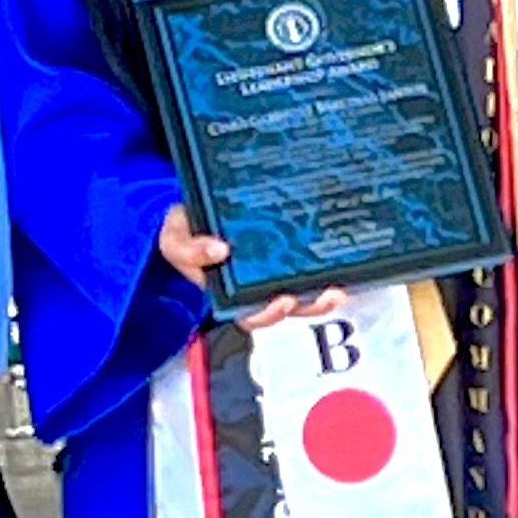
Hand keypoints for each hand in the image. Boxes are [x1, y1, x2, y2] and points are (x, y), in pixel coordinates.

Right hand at [152, 202, 340, 329]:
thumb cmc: (184, 229)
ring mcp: (275, 269)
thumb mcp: (175, 239)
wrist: (194, 203)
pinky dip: (327, 267)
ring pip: (304, 291)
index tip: (282, 300)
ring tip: (337, 286)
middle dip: (308, 306)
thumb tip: (218, 251)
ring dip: (323, 294)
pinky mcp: (288, 249)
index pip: (252, 314)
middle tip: (324, 294)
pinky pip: (309, 264)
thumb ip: (188, 250)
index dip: (269, 314)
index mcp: (230, 291)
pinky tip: (342, 262)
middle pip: (288, 307)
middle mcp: (256, 284)